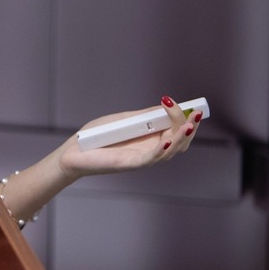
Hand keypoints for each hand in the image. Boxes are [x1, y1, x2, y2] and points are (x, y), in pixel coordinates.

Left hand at [58, 95, 202, 177]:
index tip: (194, 108)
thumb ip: (144, 116)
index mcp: (151, 138)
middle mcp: (151, 149)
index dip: (189, 121)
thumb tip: (164, 105)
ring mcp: (142, 158)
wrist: (74, 151)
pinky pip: (150, 158)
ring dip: (181, 137)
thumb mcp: (124, 120)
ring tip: (189, 124)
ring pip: (170, 150)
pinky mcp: (130, 163)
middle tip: (193, 111)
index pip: (178, 131)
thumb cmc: (97, 137)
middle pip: (179, 141)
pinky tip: (167, 139)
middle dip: (189, 126)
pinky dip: (161, 150)